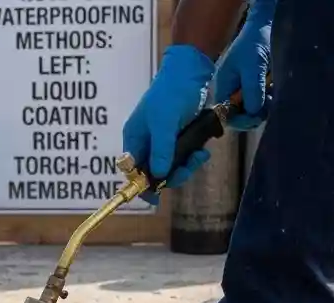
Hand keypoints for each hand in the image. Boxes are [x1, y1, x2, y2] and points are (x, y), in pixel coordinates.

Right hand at [122, 44, 216, 204]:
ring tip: (199, 156)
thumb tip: (158, 175)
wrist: (191, 72)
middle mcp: (146, 142)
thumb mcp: (165, 121)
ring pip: (170, 167)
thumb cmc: (172, 93)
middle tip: (187, 168)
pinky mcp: (179, 138)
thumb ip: (161, 148)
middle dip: (171, 175)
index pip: (131, 170)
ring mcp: (163, 141)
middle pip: (153, 173)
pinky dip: (193, 158)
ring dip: (186, 167)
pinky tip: (202, 151)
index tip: (154, 198)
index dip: (140, 185)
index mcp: (135, 138)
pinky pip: (183, 157)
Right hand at [213, 0, 274, 130]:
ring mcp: (240, 90)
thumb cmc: (253, 46)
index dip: (241, 121)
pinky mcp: (251, 87)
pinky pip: (257, 101)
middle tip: (268, 106)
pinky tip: (271, 90)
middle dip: (254, 113)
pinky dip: (266, 99)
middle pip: (239, 115)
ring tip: (271, 95)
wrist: (262, 29)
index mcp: (222, 89)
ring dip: (262, 106)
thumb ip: (252, 93)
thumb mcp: (253, 70)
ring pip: (250, 110)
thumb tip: (253, 114)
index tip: (257, 117)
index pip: (226, 115)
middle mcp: (229, 92)